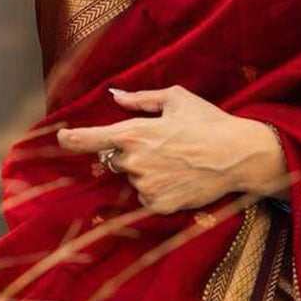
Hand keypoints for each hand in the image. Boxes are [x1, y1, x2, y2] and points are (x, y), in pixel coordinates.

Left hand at [55, 85, 286, 214]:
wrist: (239, 155)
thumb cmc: (208, 122)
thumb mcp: (176, 99)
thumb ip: (140, 99)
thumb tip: (116, 96)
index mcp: (133, 132)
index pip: (89, 139)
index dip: (71, 139)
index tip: (61, 138)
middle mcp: (133, 161)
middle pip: (115, 159)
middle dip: (130, 152)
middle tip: (162, 144)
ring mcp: (145, 185)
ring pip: (133, 178)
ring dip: (145, 170)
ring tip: (177, 160)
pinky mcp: (158, 204)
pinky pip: (147, 196)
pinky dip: (158, 188)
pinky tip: (180, 177)